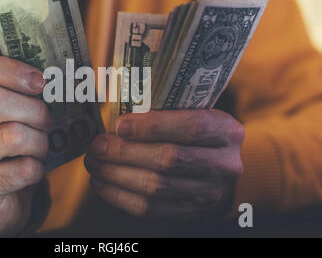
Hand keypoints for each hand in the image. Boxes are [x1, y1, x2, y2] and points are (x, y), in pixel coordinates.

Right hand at [0, 52, 51, 236]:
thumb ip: (13, 90)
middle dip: (35, 110)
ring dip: (39, 142)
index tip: (40, 81)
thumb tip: (45, 76)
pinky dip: (37, 168)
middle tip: (47, 120)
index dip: (11, 69)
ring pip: (13, 136)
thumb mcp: (1, 113)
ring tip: (39, 146)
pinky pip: (22, 170)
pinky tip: (31, 169)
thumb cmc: (2, 145)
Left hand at [85, 110, 243, 221]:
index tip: (119, 125)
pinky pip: (149, 209)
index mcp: (226, 131)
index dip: (153, 126)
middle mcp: (224, 165)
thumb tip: (115, 108)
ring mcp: (208, 193)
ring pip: (156, 186)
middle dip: (125, 151)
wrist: (217, 166)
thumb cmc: (195, 131)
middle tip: (97, 145)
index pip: (191, 127)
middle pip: (169, 159)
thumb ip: (164, 108)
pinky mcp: (189, 213)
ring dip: (116, 174)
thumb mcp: (193, 112)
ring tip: (94, 162)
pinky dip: (119, 196)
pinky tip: (101, 182)